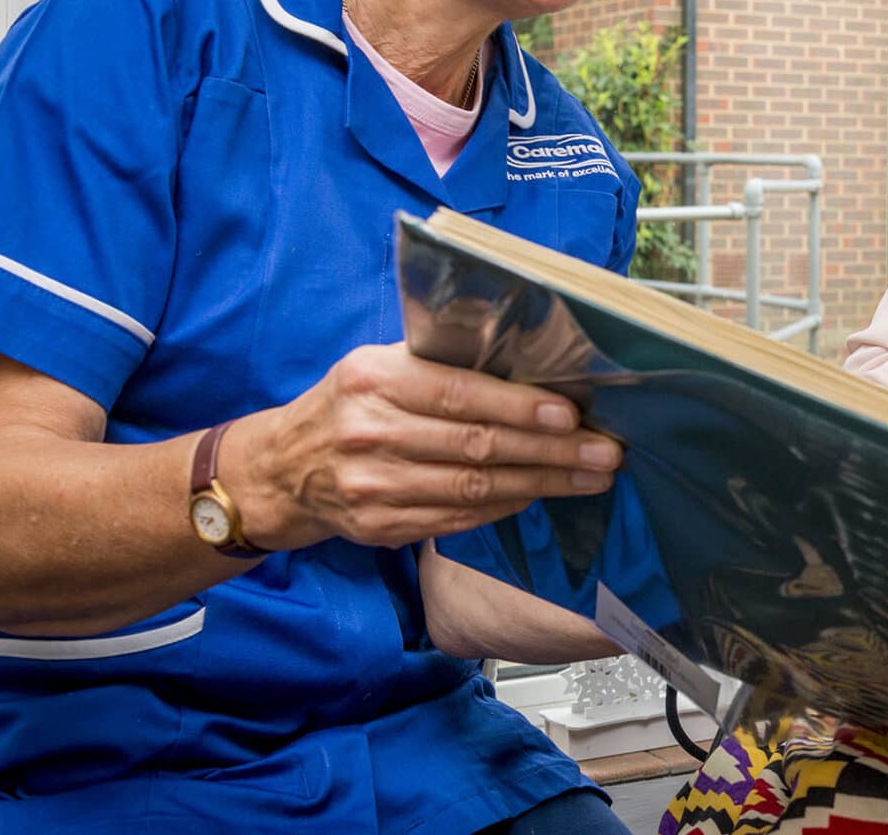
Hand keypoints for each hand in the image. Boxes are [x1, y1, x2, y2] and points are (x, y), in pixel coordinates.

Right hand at [224, 343, 623, 549]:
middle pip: (477, 447)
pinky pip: (459, 518)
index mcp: (374, 381)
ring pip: (475, 488)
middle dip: (551, 452)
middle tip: (604, 453)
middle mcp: (370, 434)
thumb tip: (528, 359)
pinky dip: (507, 506)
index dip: (519, 407)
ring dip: (542, 484)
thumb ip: (439, 362)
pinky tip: (542, 495)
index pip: (460, 394)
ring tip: (591, 478)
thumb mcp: (378, 364)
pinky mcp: (381, 527)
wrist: (283, 469)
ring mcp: (373, 487)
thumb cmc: (351, 404)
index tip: (571, 415)